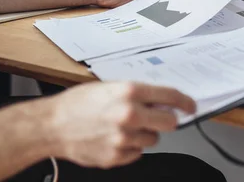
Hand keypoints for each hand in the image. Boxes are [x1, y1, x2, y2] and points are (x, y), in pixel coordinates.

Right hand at [44, 82, 195, 168]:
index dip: (186, 102)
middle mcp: (130, 115)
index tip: (191, 107)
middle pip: (169, 123)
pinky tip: (113, 139)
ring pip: (153, 140)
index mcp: (130, 92)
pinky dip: (130, 147)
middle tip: (155, 118)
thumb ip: (138, 93)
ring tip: (123, 127)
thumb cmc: (79, 103)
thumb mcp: (110, 87)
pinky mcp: (117, 156)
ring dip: (145, 134)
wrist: (52, 126)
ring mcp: (124, 138)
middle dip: (166, 120)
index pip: (171, 97)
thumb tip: (164, 101)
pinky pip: (137, 153)